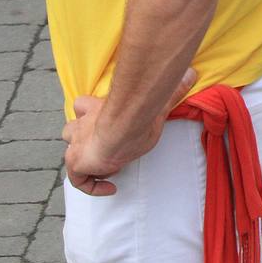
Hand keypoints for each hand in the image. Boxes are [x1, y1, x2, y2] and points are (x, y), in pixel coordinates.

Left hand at [62, 68, 196, 196]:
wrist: (125, 125)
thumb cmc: (140, 115)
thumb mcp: (157, 105)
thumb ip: (172, 92)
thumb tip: (191, 74)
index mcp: (96, 108)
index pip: (82, 105)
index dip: (89, 114)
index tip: (106, 129)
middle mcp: (82, 124)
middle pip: (70, 130)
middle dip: (82, 140)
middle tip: (104, 152)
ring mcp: (77, 144)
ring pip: (70, 152)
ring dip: (85, 162)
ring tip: (106, 169)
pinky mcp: (76, 162)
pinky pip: (78, 180)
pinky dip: (91, 186)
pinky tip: (110, 188)